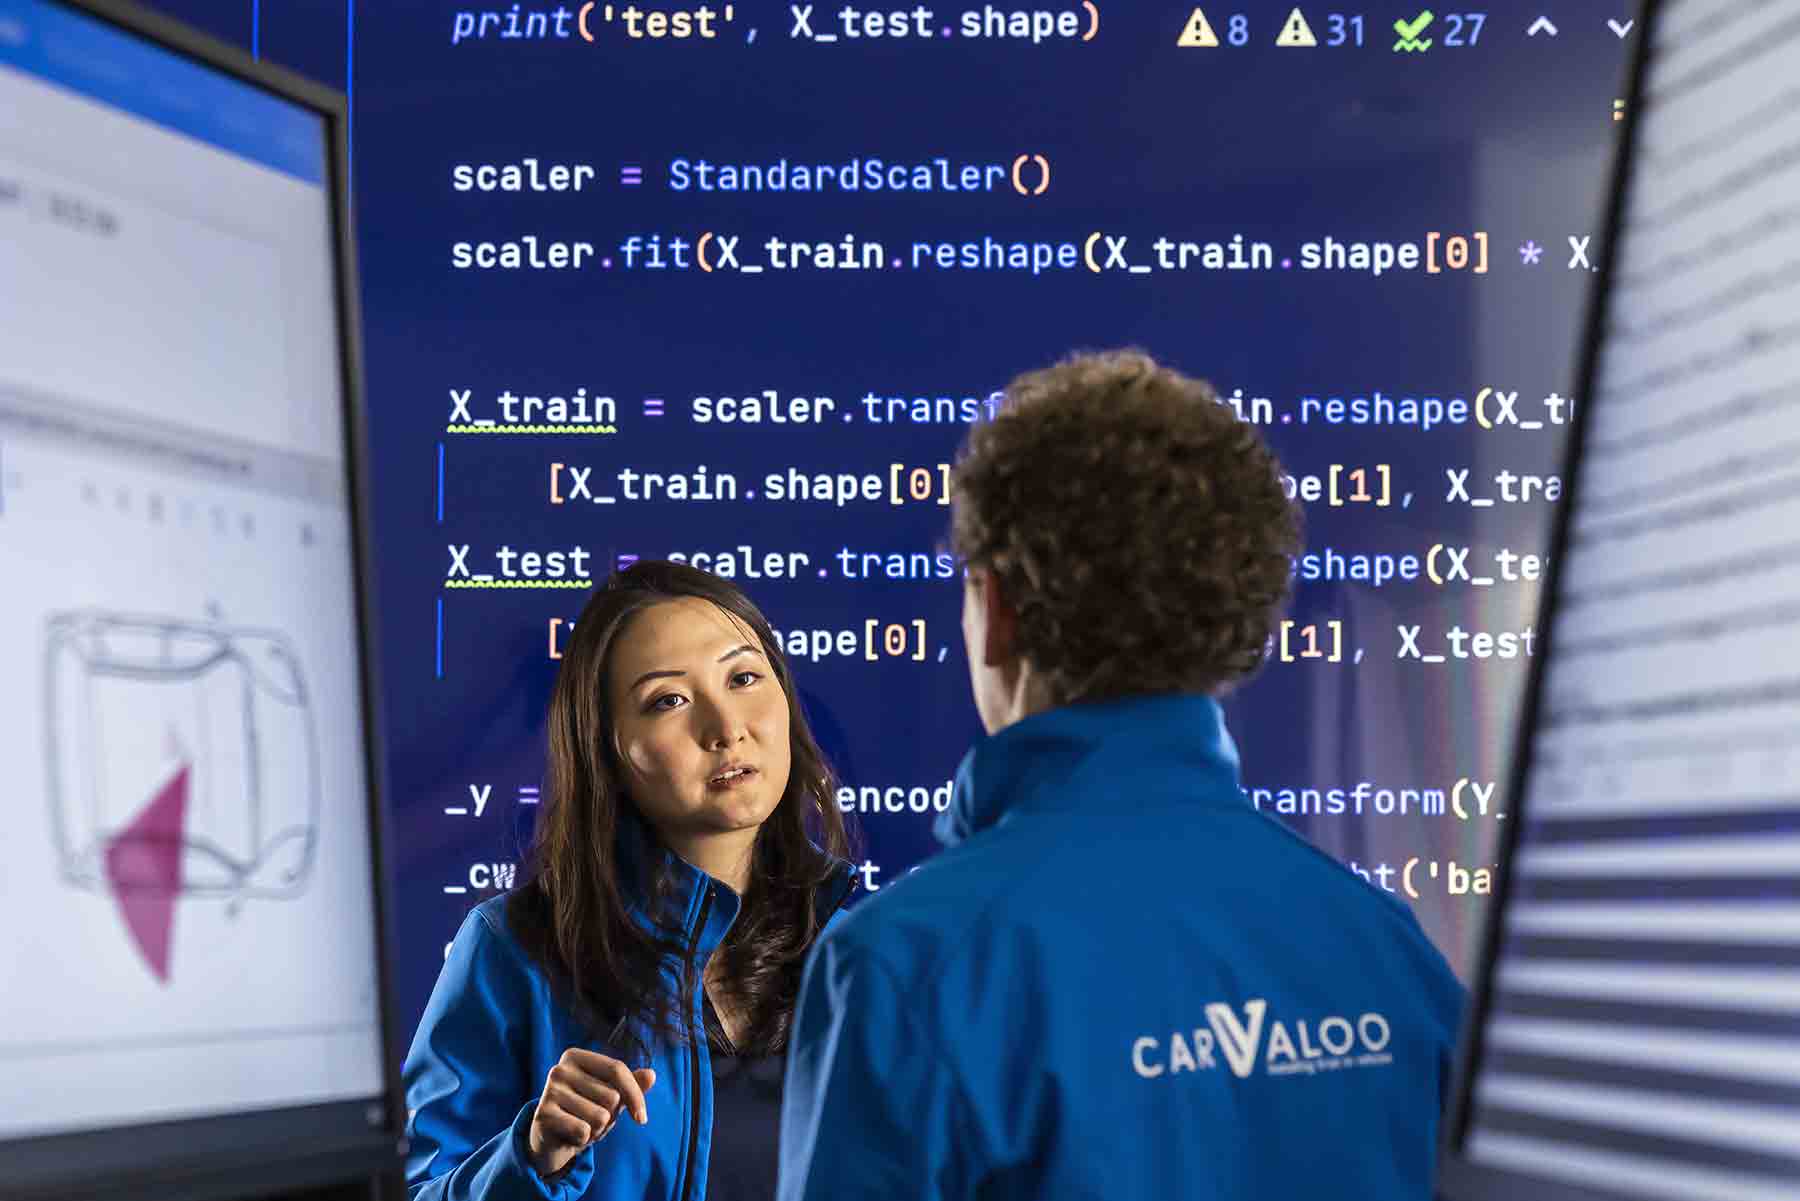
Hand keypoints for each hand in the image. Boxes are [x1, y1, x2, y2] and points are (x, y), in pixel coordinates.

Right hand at [526, 1048, 656, 1178]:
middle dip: (609, 1116)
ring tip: (581, 1126)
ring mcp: (549, 1090)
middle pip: (611, 1096)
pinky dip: (583, 1140)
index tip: (642, 1119)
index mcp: (576, 1056)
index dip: (635, 1095)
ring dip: (596, 1130)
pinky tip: (571, 1136)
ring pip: (600, 1117)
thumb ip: (631, 1086)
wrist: (552, 1140)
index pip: (617, 1069)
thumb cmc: (584, 1111)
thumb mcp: (610, 1098)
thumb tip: (652, 1074)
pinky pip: (583, 1131)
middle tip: (590, 1118)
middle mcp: (560, 1069)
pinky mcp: (543, 1114)